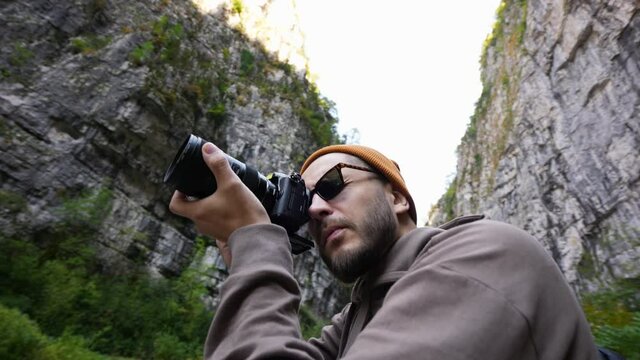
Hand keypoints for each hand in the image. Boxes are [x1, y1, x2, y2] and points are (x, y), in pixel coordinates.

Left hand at [169, 142, 270, 264]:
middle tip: (210, 184)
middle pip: (191, 207)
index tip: (188, 184)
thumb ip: (219, 165)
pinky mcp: (225, 234)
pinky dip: (222, 212)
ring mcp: (213, 231)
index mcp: (197, 213)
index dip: (178, 193)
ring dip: (212, 204)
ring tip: (225, 193)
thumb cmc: (244, 213)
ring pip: (205, 214)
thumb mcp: (231, 184)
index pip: (175, 204)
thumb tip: (207, 148)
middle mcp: (201, 224)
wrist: (259, 238)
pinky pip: (217, 221)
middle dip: (199, 195)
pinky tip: (235, 205)